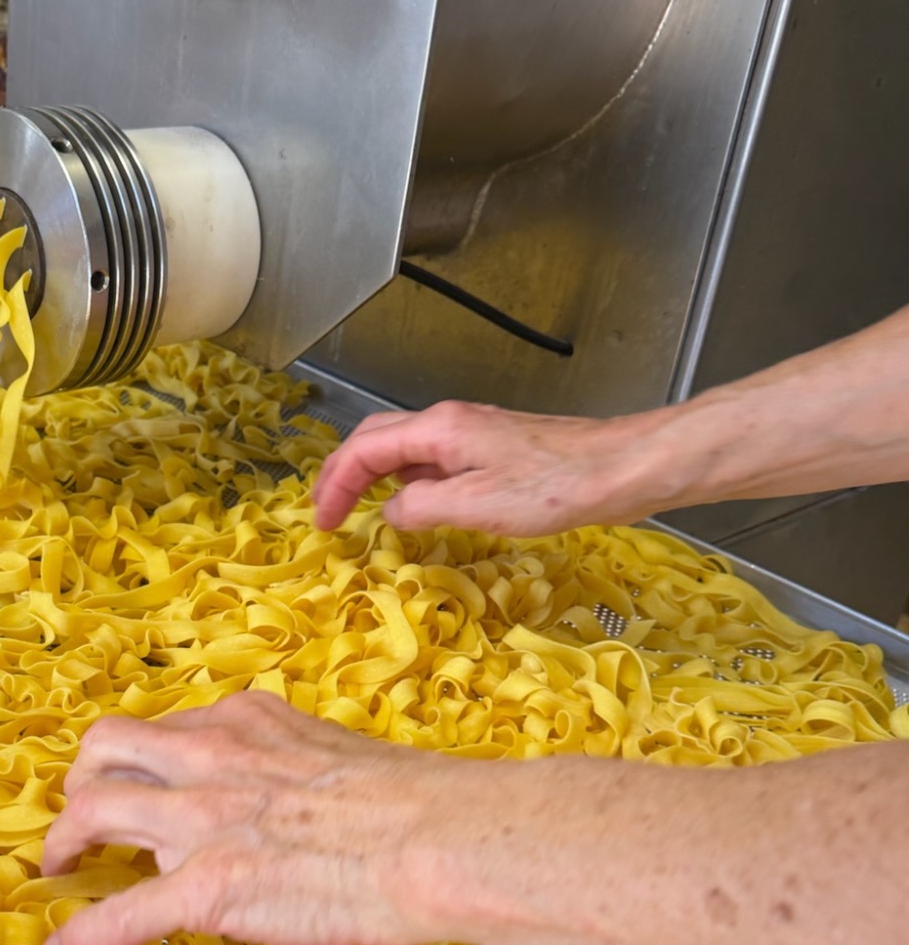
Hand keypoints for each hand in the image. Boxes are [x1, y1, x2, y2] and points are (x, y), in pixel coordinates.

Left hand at [41, 692, 472, 944]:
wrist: (432, 839)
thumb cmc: (412, 802)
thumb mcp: (332, 754)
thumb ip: (287, 767)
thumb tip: (283, 801)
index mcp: (244, 724)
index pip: (168, 730)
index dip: (144, 761)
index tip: (140, 784)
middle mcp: (208, 757)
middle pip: (106, 750)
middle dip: (83, 783)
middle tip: (84, 819)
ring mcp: (200, 820)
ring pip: (91, 810)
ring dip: (63, 840)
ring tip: (58, 867)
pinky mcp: (204, 886)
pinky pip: (121, 912)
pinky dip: (83, 933)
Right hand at [312, 401, 663, 537]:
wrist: (621, 468)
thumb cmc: (558, 486)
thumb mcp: (478, 506)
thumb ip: (423, 507)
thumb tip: (392, 513)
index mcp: (440, 429)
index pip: (364, 450)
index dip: (335, 484)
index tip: (323, 521)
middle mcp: (452, 423)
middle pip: (377, 437)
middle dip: (344, 472)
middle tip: (328, 509)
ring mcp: (474, 434)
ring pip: (405, 446)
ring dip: (374, 475)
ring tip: (359, 508)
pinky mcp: (495, 450)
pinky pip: (433, 459)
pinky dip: (408, 479)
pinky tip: (417, 505)